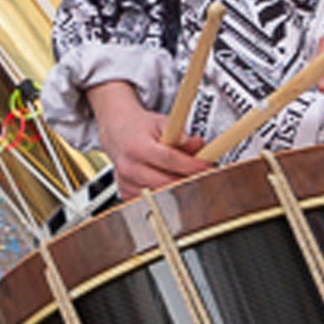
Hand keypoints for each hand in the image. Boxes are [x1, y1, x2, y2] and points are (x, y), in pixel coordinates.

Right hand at [87, 80, 211, 197]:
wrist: (116, 133)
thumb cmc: (139, 128)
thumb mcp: (161, 123)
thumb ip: (180, 134)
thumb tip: (198, 144)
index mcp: (137, 146)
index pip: (169, 159)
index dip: (191, 165)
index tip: (206, 166)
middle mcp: (129, 166)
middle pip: (166, 182)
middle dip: (188, 180)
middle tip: (202, 175)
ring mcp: (126, 183)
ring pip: (161, 195)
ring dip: (178, 189)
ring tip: (184, 177)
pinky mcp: (125, 194)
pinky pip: (152, 200)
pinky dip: (164, 194)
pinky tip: (167, 182)